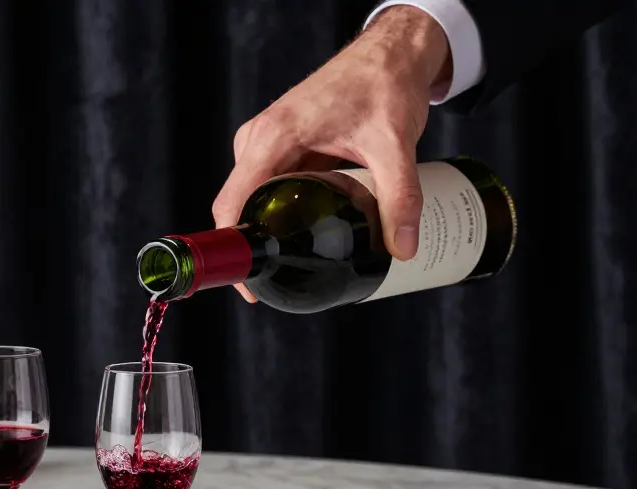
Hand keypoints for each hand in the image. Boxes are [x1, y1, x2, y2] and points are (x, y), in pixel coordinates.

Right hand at [213, 7, 452, 301]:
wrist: (388, 54)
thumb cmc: (383, 83)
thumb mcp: (394, 144)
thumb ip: (400, 197)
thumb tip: (403, 248)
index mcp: (273, 137)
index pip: (234, 204)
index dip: (236, 249)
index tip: (250, 284)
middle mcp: (259, 139)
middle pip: (239, 208)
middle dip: (257, 248)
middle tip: (288, 279)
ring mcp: (265, 144)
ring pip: (253, 200)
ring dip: (269, 231)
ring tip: (301, 261)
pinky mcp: (278, 147)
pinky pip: (268, 188)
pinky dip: (280, 213)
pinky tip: (305, 233)